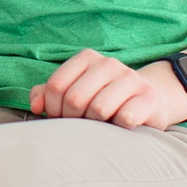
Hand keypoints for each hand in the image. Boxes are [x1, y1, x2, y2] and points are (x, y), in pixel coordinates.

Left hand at [29, 50, 186, 129]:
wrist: (149, 101)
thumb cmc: (104, 99)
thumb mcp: (76, 92)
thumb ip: (48, 94)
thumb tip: (36, 106)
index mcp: (88, 58)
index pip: (56, 86)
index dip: (53, 109)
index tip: (61, 119)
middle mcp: (109, 64)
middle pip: (75, 99)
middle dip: (73, 120)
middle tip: (80, 127)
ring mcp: (131, 78)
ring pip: (99, 108)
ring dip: (96, 125)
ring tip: (101, 126)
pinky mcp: (149, 98)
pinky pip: (125, 118)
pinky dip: (119, 128)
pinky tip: (121, 127)